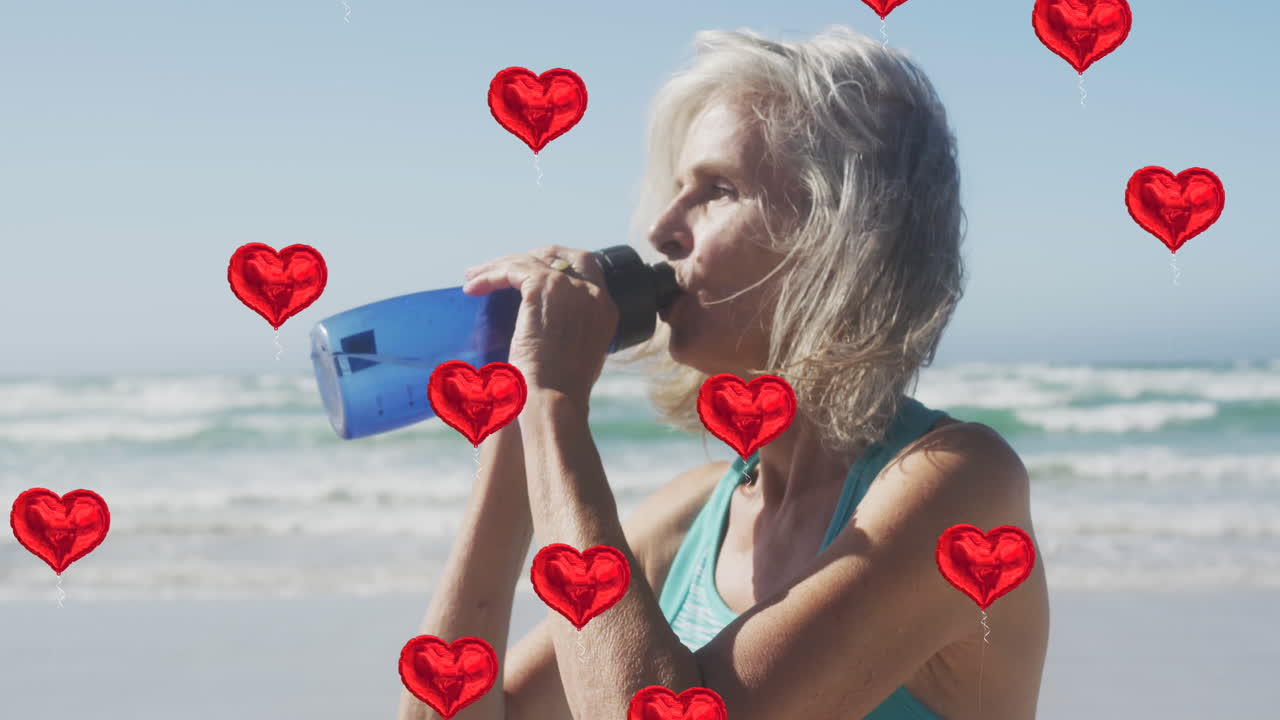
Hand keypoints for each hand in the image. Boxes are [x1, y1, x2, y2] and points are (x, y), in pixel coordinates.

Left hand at [462, 246, 617, 406]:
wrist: (555, 398)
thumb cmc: (560, 393)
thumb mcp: (578, 358)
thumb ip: (572, 334)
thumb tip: (551, 324)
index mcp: (605, 309)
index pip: (586, 267)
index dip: (558, 263)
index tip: (535, 267)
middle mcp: (592, 293)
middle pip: (560, 256)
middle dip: (531, 256)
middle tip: (502, 264)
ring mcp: (570, 287)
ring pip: (530, 261)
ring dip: (500, 265)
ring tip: (475, 275)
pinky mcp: (543, 287)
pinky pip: (512, 270)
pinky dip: (490, 275)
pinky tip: (473, 287)